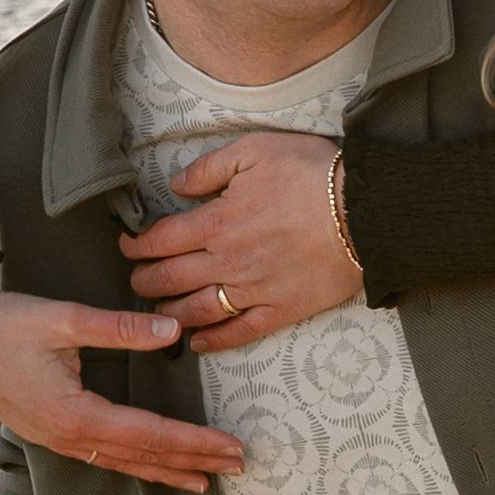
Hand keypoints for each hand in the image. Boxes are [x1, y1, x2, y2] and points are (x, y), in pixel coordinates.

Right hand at [0, 242, 241, 490]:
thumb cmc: (5, 322)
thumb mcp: (64, 319)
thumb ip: (121, 328)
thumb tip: (174, 331)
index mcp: (74, 414)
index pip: (149, 434)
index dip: (194, 442)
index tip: (231, 447)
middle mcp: (67, 437)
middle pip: (142, 457)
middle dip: (191, 463)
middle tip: (237, 467)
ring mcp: (55, 440)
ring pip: (122, 463)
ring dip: (165, 471)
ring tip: (204, 481)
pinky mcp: (48, 433)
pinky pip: (102, 458)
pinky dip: (134, 463)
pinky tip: (151, 465)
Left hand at [118, 133, 360, 351]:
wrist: (365, 212)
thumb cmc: (312, 174)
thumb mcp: (255, 151)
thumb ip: (208, 169)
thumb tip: (175, 186)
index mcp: (217, 221)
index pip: (160, 240)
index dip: (137, 245)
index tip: (129, 245)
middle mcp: (227, 261)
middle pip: (169, 280)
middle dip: (144, 281)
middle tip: (136, 279)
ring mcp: (253, 290)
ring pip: (195, 312)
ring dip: (168, 315)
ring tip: (156, 314)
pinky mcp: (280, 310)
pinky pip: (238, 332)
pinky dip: (213, 341)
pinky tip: (198, 343)